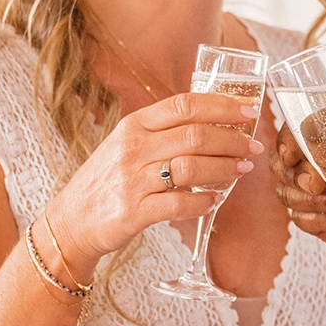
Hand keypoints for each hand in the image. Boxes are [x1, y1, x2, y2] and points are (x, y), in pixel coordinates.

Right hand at [48, 93, 264, 276]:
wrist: (72, 220)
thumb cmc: (107, 182)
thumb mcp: (127, 146)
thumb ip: (162, 134)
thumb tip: (210, 124)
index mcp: (134, 125)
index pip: (184, 105)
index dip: (222, 105)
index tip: (249, 111)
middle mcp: (133, 148)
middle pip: (194, 135)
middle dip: (231, 139)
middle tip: (253, 146)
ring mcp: (133, 180)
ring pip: (190, 168)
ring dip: (224, 168)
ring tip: (242, 169)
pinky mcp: (134, 211)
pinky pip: (178, 205)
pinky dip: (203, 202)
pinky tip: (216, 200)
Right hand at [270, 106, 325, 259]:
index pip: (298, 134)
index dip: (288, 141)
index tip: (292, 152)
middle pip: (283, 166)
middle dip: (293, 175)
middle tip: (317, 184)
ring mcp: (325, 197)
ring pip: (289, 195)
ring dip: (307, 201)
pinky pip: (304, 222)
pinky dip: (317, 219)